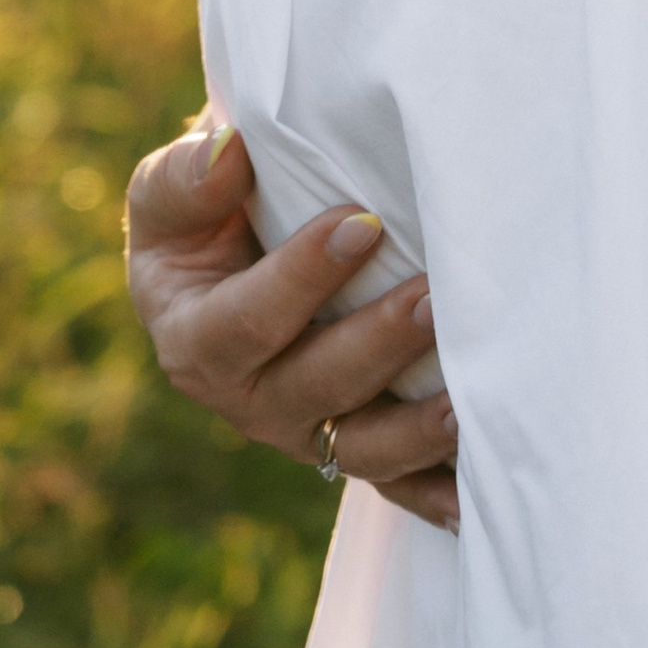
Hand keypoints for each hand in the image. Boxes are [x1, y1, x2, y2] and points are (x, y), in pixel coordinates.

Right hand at [124, 118, 458, 532]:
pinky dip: (434, 491)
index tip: (361, 221)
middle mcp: (246, 401)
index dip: (302, 278)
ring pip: (361, 449)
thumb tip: (230, 151)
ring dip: (414, 429)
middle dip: (375, 345)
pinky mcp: (351, 446)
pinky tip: (476, 496)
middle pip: (313, 389)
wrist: (233, 256)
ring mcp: (303, 431)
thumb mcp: (172, 191)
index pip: (246, 322)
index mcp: (194, 340)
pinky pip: (394, 481)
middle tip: (430, 296)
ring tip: (465, 398)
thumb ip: (188, 178)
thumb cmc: (203, 217)